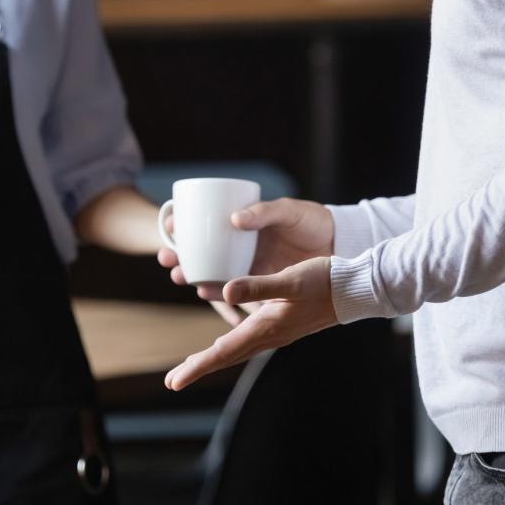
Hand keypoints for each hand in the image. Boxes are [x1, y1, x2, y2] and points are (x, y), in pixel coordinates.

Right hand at [158, 197, 332, 306]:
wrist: (337, 245)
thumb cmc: (311, 221)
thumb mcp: (288, 211)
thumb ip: (264, 212)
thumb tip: (234, 219)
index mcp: (241, 221)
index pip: (202, 221)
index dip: (181, 224)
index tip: (170, 226)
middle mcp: (238, 243)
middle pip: (198, 249)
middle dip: (178, 254)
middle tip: (167, 257)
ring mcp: (246, 263)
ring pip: (209, 270)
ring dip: (191, 274)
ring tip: (179, 276)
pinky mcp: (258, 282)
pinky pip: (231, 289)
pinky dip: (216, 292)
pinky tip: (205, 292)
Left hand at [165, 257, 337, 390]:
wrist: (356, 290)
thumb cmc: (325, 281)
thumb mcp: (290, 279)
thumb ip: (258, 286)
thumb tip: (226, 291)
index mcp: (266, 327)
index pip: (223, 352)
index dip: (197, 367)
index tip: (174, 382)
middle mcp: (269, 335)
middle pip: (226, 357)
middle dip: (198, 368)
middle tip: (173, 382)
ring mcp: (277, 333)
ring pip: (237, 351)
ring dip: (213, 359)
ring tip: (191, 366)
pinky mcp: (283, 326)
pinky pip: (248, 341)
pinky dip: (231, 346)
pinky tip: (228, 344)